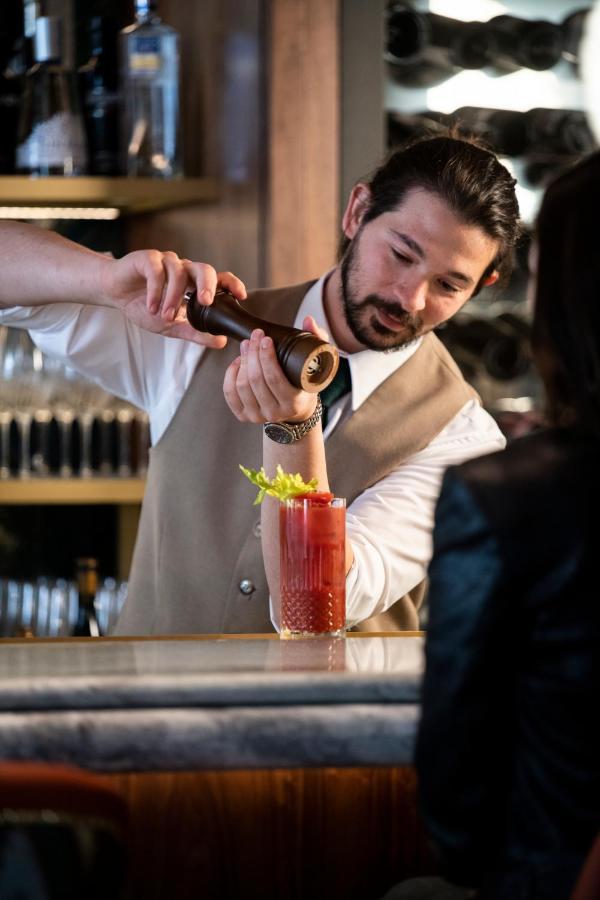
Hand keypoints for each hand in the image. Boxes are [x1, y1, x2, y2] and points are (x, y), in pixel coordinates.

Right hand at [100, 250, 245, 346]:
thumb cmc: (144, 306)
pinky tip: (152, 306)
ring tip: (165, 316)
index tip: (241, 295)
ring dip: (173, 297)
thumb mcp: (171, 326)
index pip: (218, 278)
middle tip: (205, 302)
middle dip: (207, 285)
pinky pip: (156, 271)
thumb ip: (195, 332)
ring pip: (178, 272)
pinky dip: (156, 291)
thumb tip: (221, 342)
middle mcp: (183, 270)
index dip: (231, 284)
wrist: (115, 294)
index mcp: (193, 284)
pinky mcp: (147, 259)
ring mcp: (166, 262)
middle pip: (204, 269)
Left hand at [223, 315, 328, 422]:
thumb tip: (308, 320)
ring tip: (247, 347)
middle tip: (254, 337)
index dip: (266, 356)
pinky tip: (238, 362)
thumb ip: (316, 340)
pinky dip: (231, 374)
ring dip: (242, 361)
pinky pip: (230, 393)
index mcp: (293, 403)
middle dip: (252, 354)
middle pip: (255, 380)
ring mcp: (257, 416)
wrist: (297, 408)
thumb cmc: (304, 382)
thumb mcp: (315, 363)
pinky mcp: (244, 416)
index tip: (265, 339)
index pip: (274, 378)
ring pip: (242, 385)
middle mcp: (275, 413)